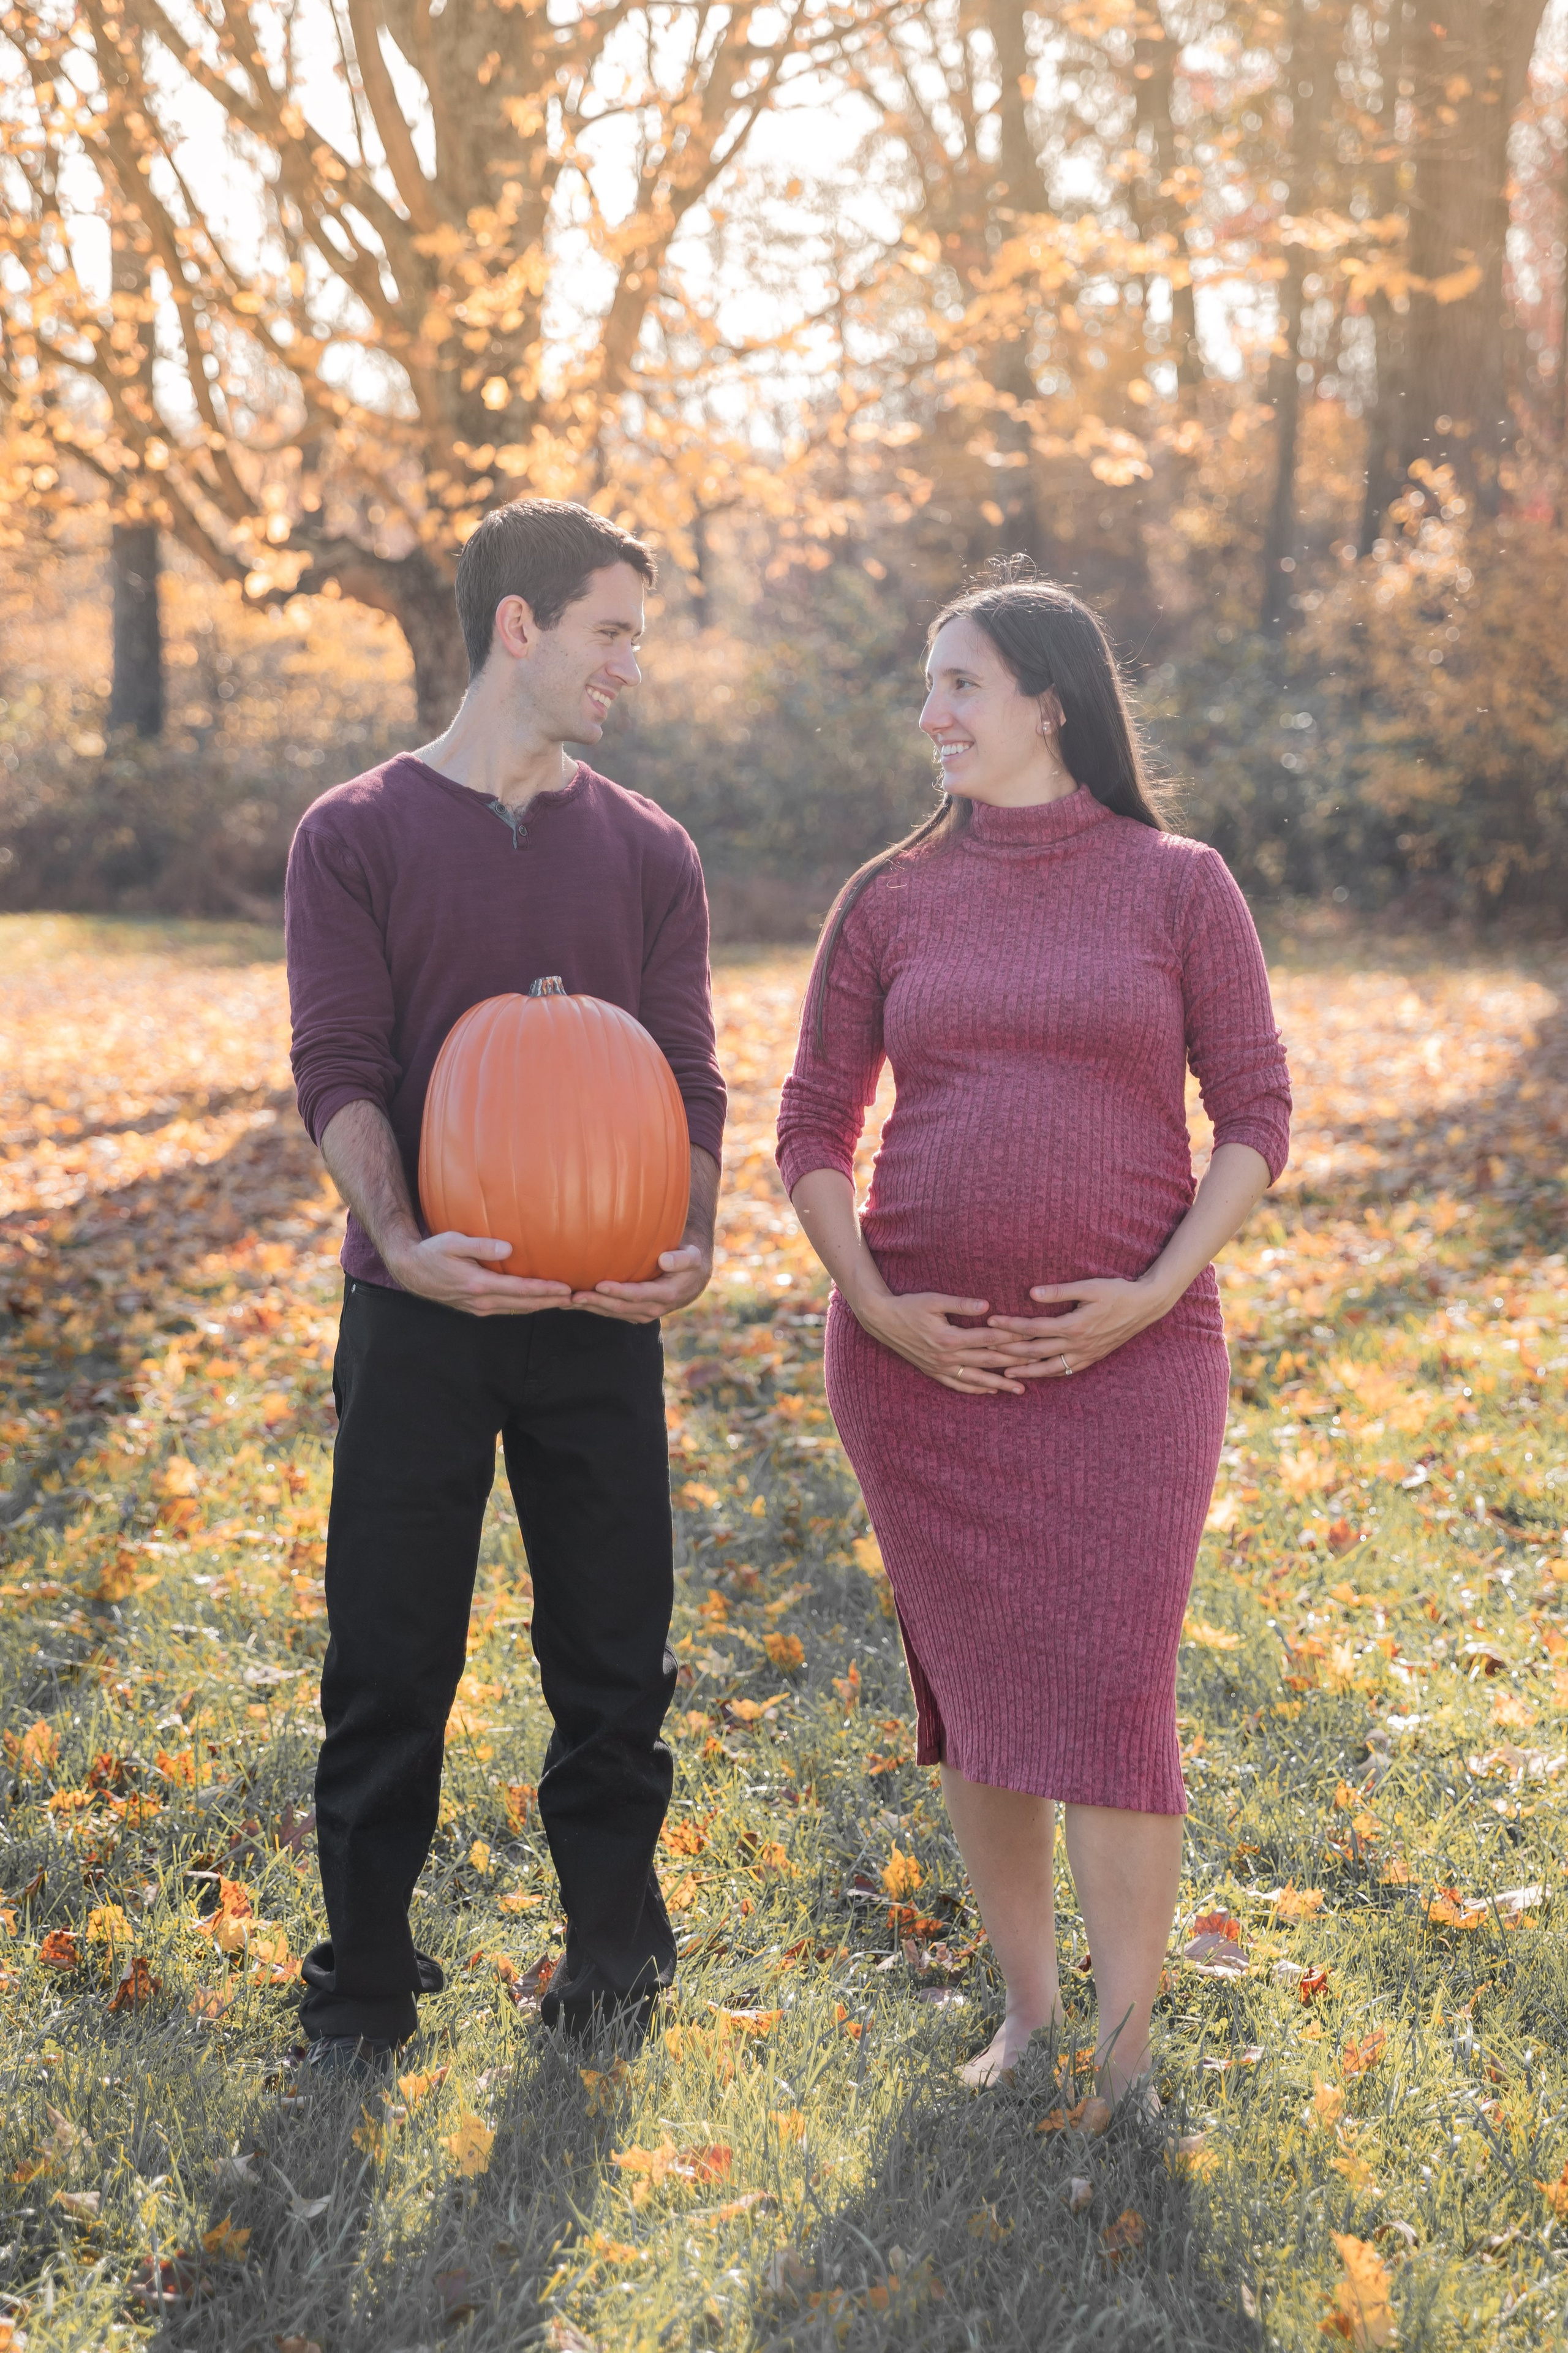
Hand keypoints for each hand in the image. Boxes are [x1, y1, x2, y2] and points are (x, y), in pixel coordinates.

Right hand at [385, 1231, 572, 1317]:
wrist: (410, 1271)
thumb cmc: (432, 1251)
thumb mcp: (453, 1242)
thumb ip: (482, 1245)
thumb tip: (510, 1248)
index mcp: (478, 1284)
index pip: (520, 1289)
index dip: (545, 1290)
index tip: (566, 1289)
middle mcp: (482, 1301)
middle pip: (524, 1304)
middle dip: (550, 1302)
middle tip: (576, 1298)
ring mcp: (479, 1308)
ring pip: (518, 1310)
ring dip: (541, 1306)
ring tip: (563, 1302)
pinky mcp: (477, 1309)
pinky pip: (508, 1310)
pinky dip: (526, 1307)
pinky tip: (538, 1302)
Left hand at [570, 1242, 713, 1323]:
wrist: (693, 1280)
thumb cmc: (690, 1261)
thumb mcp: (692, 1257)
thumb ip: (681, 1259)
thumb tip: (665, 1260)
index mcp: (665, 1295)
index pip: (637, 1294)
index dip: (618, 1291)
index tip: (599, 1285)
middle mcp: (652, 1309)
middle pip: (619, 1307)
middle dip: (596, 1303)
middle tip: (573, 1297)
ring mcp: (642, 1313)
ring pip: (612, 1313)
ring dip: (590, 1309)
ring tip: (567, 1302)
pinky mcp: (634, 1313)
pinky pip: (612, 1313)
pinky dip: (594, 1308)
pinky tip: (575, 1303)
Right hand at [856, 1289, 1040, 1395]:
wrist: (882, 1320)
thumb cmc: (909, 1305)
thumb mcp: (934, 1299)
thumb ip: (961, 1304)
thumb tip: (987, 1306)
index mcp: (949, 1337)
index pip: (989, 1338)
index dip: (1012, 1338)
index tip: (1032, 1338)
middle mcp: (947, 1356)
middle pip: (988, 1361)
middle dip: (1014, 1363)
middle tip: (1037, 1365)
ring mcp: (940, 1367)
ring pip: (976, 1379)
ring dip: (999, 1384)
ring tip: (1021, 1389)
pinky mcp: (933, 1371)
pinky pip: (958, 1384)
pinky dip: (975, 1389)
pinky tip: (989, 1391)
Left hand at [986, 1276, 1173, 1377]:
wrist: (1146, 1306)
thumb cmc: (1117, 1291)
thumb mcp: (1089, 1286)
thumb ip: (1059, 1291)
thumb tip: (1031, 1293)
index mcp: (1074, 1325)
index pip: (1033, 1328)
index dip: (1010, 1326)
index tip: (991, 1322)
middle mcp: (1078, 1344)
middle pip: (1036, 1351)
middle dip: (1009, 1351)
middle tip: (987, 1352)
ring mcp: (1086, 1354)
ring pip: (1050, 1367)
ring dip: (1026, 1371)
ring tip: (1005, 1373)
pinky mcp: (1093, 1357)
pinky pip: (1066, 1370)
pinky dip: (1049, 1374)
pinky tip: (1038, 1375)